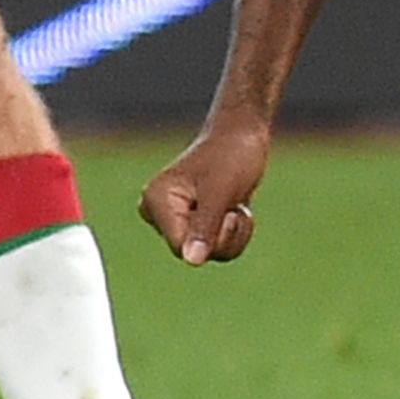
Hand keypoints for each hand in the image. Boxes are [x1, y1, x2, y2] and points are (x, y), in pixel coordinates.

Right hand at [139, 120, 270, 265]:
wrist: (243, 136)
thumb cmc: (231, 156)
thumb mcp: (221, 191)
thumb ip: (205, 226)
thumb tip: (191, 261)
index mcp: (156, 201)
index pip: (179, 246)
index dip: (211, 239)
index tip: (228, 215)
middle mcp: (159, 213)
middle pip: (193, 253)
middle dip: (224, 234)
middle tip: (232, 206)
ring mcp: (175, 220)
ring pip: (209, 252)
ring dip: (233, 233)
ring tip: (234, 205)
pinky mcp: (192, 224)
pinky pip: (216, 247)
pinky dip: (234, 232)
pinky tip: (235, 209)